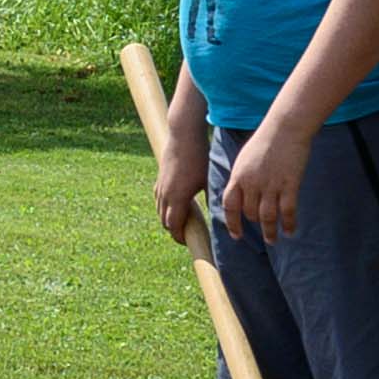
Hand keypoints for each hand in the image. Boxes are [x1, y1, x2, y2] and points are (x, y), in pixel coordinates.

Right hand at [152, 129, 207, 247]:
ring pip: (159, 210)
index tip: (188, 242)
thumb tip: (220, 215)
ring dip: (168, 219)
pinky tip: (174, 206)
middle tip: (188, 235)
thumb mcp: (208, 181)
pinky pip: (158, 200)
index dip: (179, 237)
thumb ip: (211, 200)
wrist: (183, 137)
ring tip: (182, 222)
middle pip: (164, 221)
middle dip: (174, 230)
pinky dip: (164, 208)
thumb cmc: (199, 158)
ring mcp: (160, 186)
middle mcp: (165, 194)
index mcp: (177, 197)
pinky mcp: (159, 180)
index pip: (173, 226)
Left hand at [219, 117, 309, 242]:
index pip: (230, 205)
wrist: (284, 128)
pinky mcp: (289, 184)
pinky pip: (288, 210)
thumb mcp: (244, 159)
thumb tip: (240, 194)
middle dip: (255, 224)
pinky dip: (289, 223)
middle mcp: (252, 183)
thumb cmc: (265, 141)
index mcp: (238, 176)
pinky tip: (290, 231)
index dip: (232, 222)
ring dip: (269, 231)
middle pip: (250, 213)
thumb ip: (241, 177)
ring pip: (267, 216)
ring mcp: (271, 185)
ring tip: (273, 240)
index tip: (236, 235)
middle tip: (262, 233)